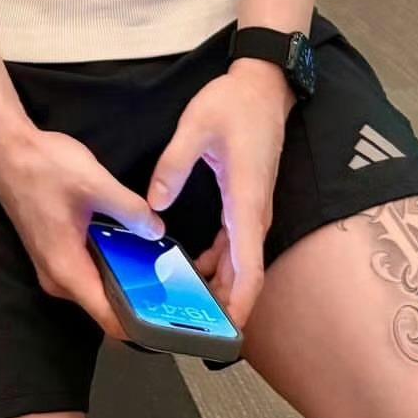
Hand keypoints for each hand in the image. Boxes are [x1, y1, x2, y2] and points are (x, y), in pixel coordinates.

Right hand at [0, 126, 164, 340]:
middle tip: (174, 282)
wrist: (6, 151)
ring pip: (97, 285)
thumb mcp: (95, 183)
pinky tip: (129, 242)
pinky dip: (109, 261)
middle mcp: (58, 278)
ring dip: (124, 276)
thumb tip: (157, 231)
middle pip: (105, 304)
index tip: (172, 319)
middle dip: (139, 297)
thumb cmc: (45, 168)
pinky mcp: (54, 251)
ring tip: (158, 261)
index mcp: (68, 270)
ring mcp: (53, 266)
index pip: (110, 321)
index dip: (142, 325)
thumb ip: (130, 210)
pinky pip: (87, 269)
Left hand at [148, 65, 290, 329]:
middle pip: (245, 273)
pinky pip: (235, 244)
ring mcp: (252, 208)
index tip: (227, 331)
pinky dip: (218, 263)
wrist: (263, 86)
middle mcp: (253, 212)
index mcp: (244, 200)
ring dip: (219, 285)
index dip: (240, 303)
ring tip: (187, 305)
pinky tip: (192, 268)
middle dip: (224, 305)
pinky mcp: (245, 202)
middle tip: (192, 329)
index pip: (249, 266)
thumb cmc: (234, 103)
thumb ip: (173, 165)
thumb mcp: (196, 126)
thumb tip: (154, 205)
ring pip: (240, 261)